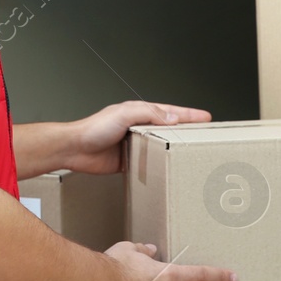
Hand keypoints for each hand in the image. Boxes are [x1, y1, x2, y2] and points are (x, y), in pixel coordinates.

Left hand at [64, 101, 211, 173]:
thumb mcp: (124, 114)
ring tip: (191, 152)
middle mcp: (137, 127)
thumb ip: (148, 114)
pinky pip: (149, 162)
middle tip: (204, 135)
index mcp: (139, 112)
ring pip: (160, 145)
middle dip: (186, 131)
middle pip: (168, 128)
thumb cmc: (93, 129)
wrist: (75, 149)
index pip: (170, 112)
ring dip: (173, 148)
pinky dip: (159, 164)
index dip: (189, 114)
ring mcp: (133, 144)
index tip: (205, 117)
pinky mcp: (128, 160)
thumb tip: (171, 117)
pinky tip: (168, 168)